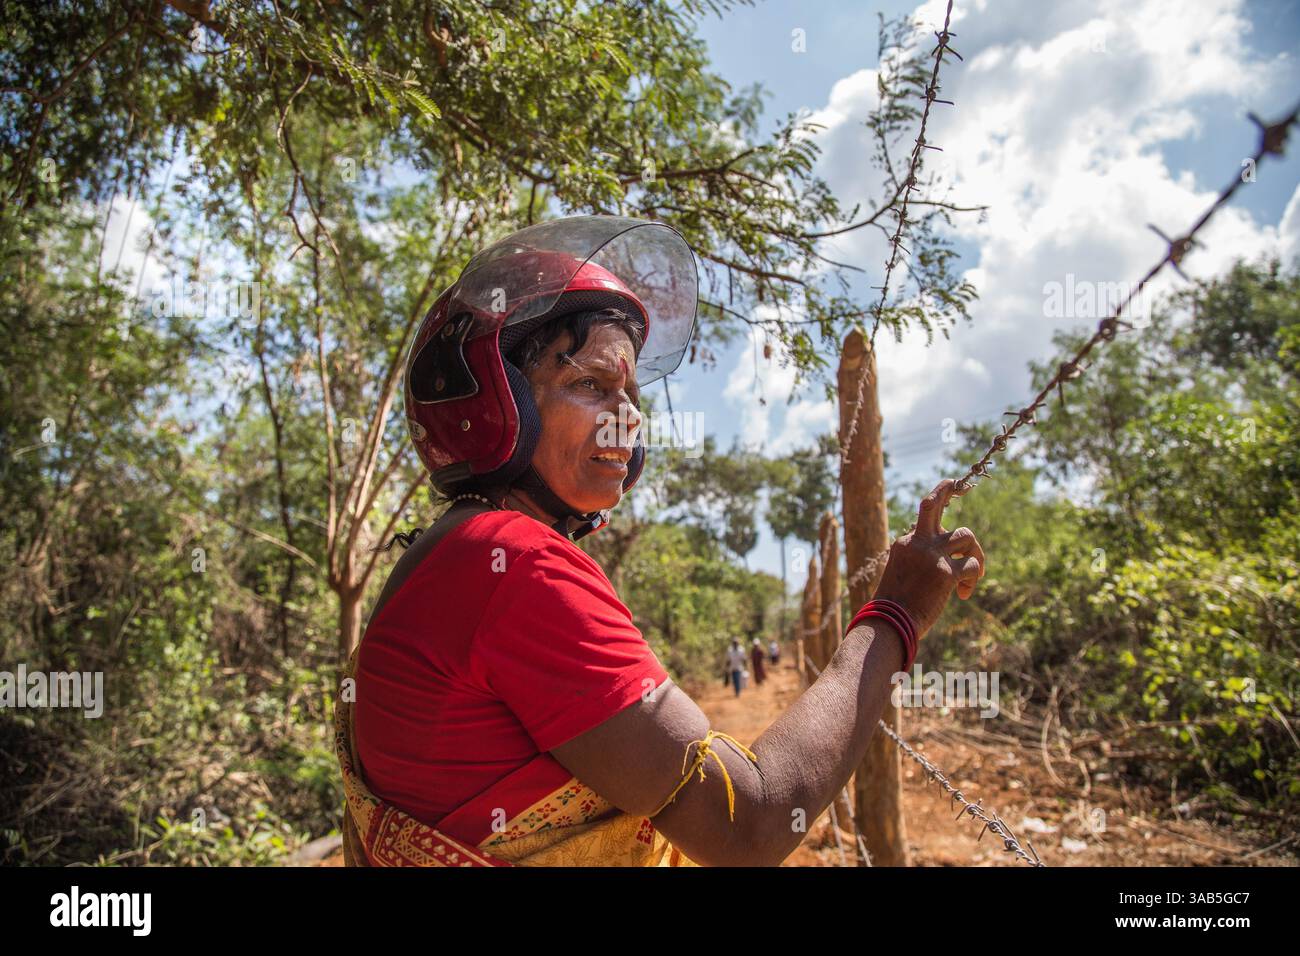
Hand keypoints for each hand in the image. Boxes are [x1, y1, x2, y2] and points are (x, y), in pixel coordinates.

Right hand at [871, 478, 985, 637]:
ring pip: (967, 536)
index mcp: (904, 543)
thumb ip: (920, 562)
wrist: (890, 623)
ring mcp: (932, 555)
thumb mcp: (902, 576)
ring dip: (976, 554)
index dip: (937, 503)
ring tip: (972, 577)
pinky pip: (973, 565)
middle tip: (956, 484)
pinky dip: (974, 579)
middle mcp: (917, 542)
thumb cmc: (895, 607)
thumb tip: (949, 561)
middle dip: (945, 490)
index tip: (948, 490)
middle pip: (933, 504)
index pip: (924, 518)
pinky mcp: (947, 572)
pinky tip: (964, 594)